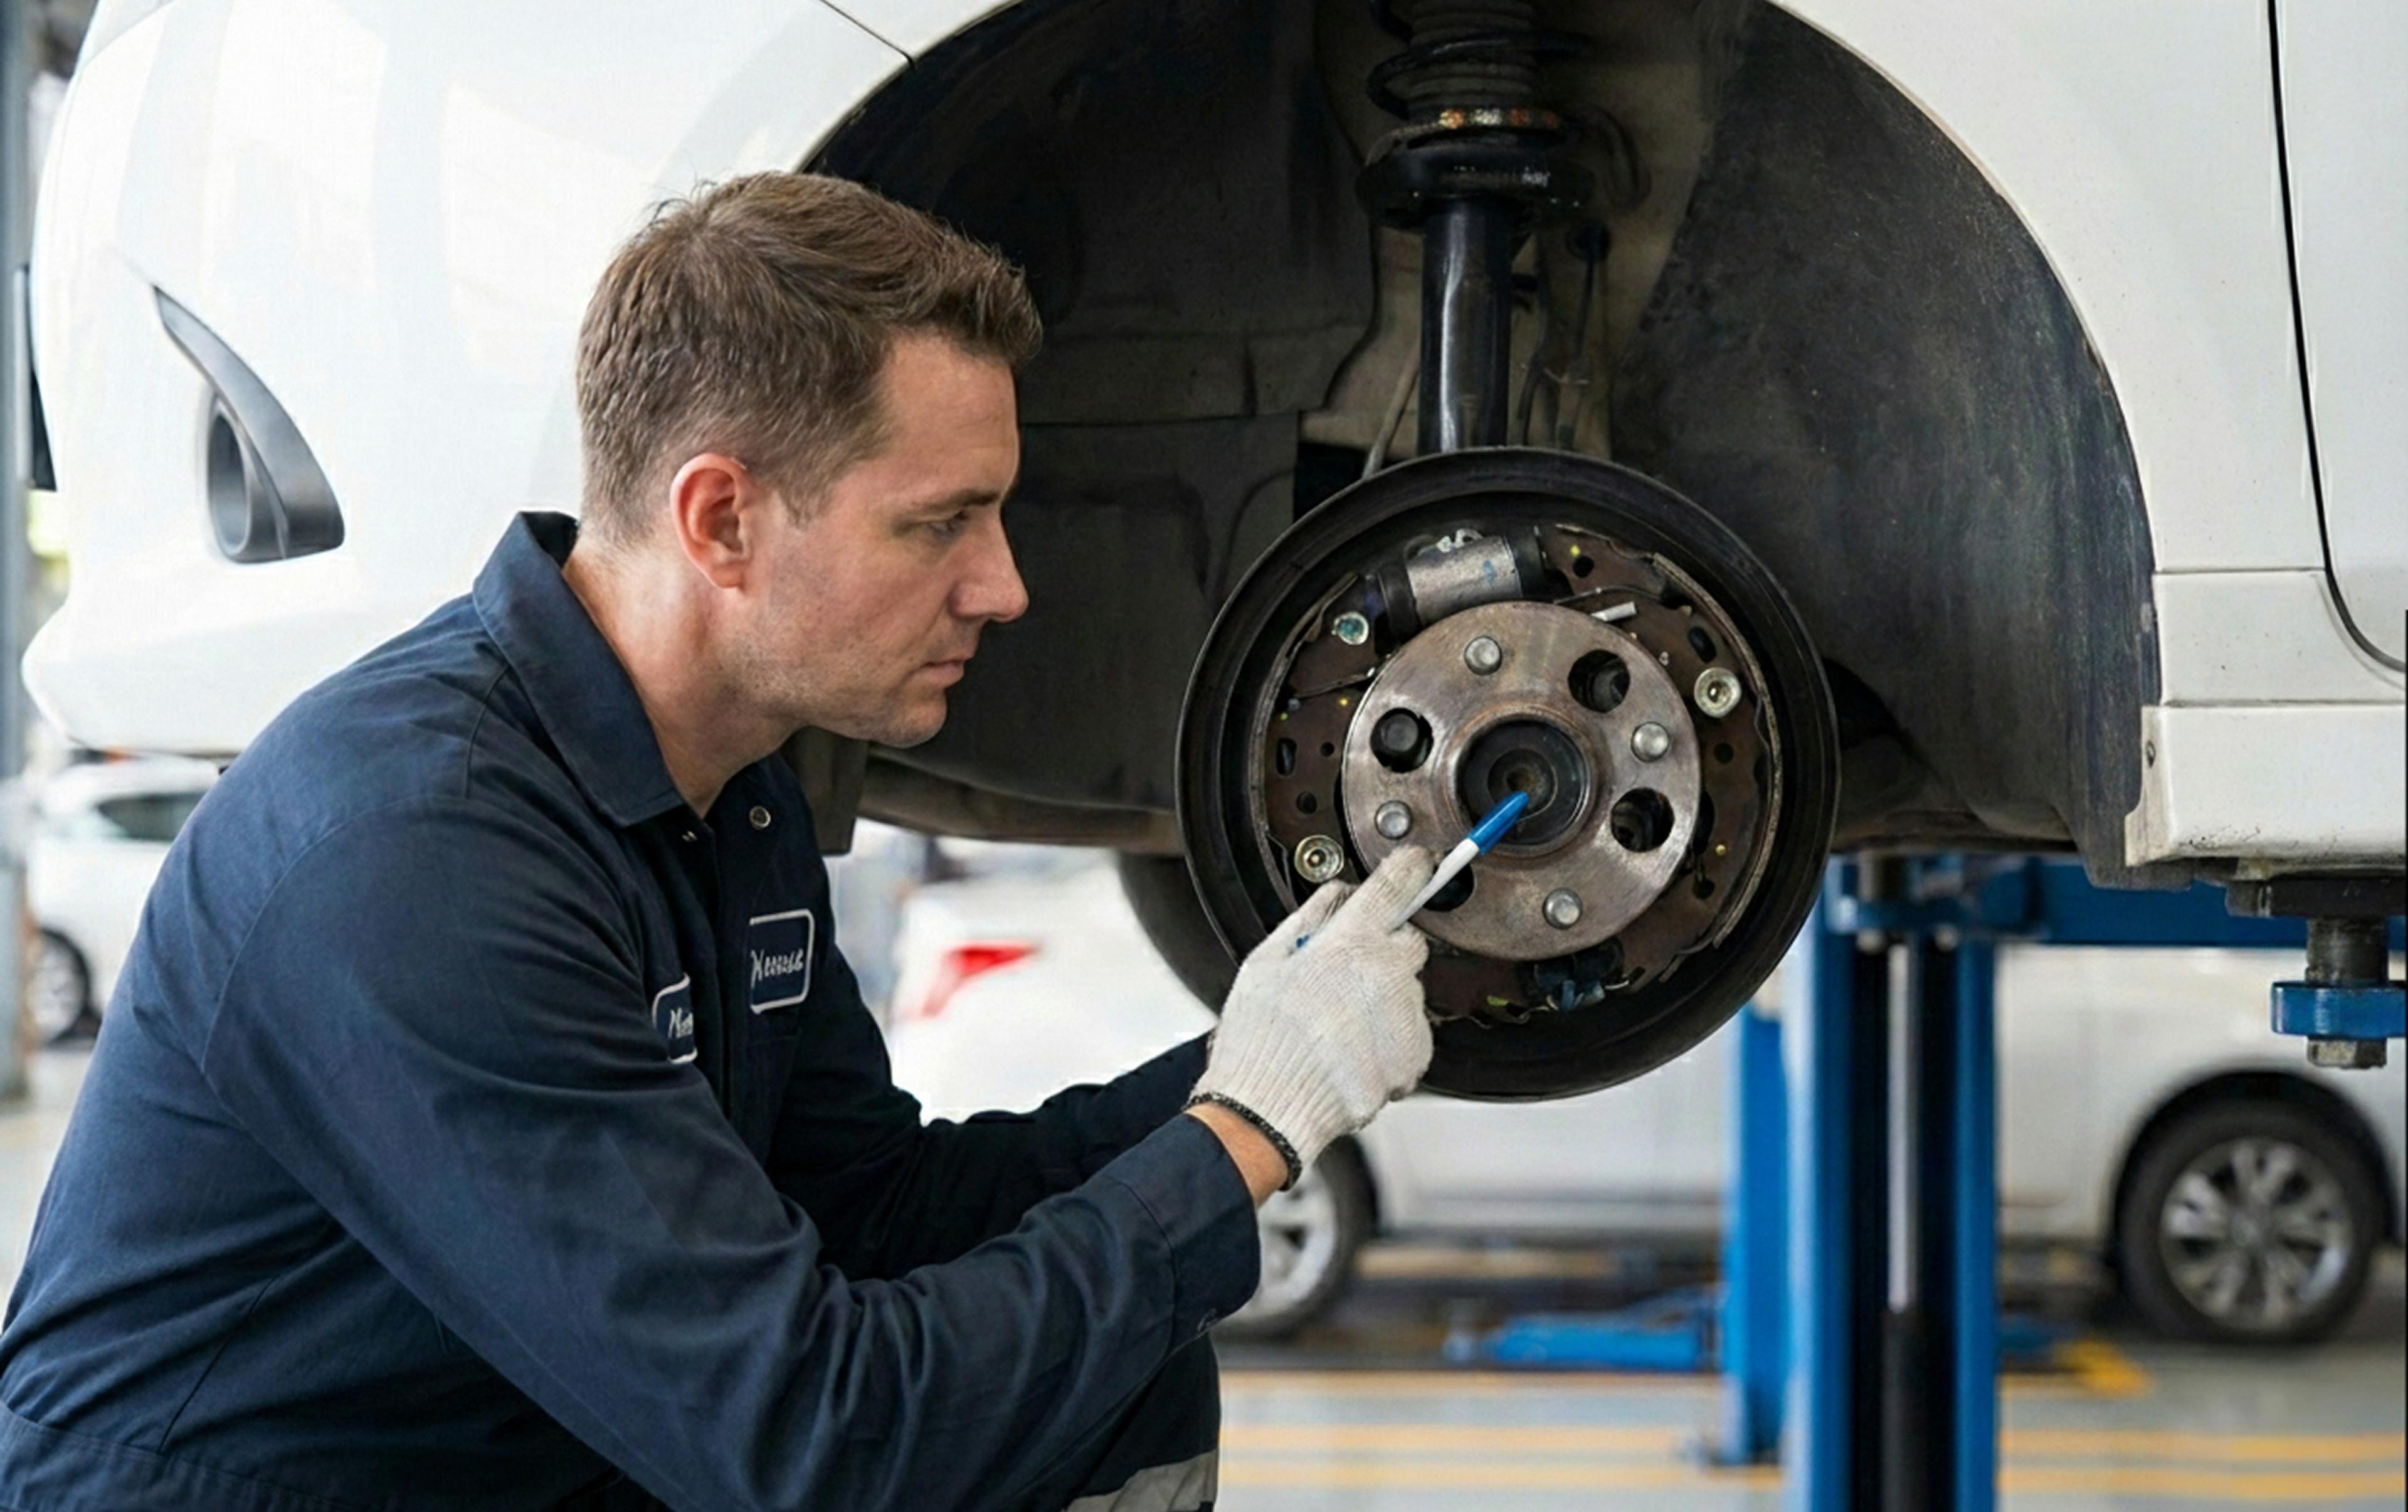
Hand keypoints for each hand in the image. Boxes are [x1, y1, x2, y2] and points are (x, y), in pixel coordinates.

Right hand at [1186, 846, 1436, 1189]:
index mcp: (1350, 943)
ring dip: (1383, 1002)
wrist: (1268, 1111)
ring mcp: (1405, 1019)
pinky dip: (1389, 1042)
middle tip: (1343, 977)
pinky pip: (1411, 1035)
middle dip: (1383, 952)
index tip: (1419, 862)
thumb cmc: (1259, 1039)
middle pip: (1409, 942)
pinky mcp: (1414, 1058)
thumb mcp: (1265, 963)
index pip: (1395, 886)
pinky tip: (1350, 1053)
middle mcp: (1387, 976)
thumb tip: (1338, 894)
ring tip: (1336, 1029)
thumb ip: (1309, 919)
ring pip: (1408, 993)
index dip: (1410, 867)